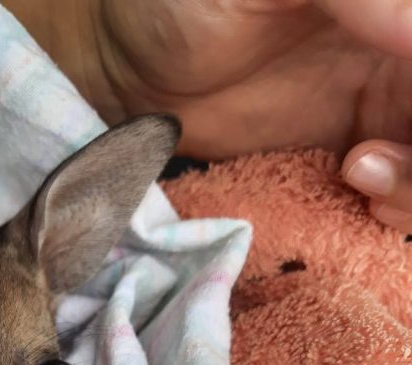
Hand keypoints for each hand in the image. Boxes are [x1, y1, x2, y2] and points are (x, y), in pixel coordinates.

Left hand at [3, 0, 411, 231]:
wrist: (115, 64)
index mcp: (390, 9)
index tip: (387, 138)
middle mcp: (392, 59)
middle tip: (366, 166)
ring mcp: (370, 113)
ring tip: (357, 180)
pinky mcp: (334, 165)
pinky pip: (390, 197)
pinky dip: (392, 211)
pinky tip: (357, 202)